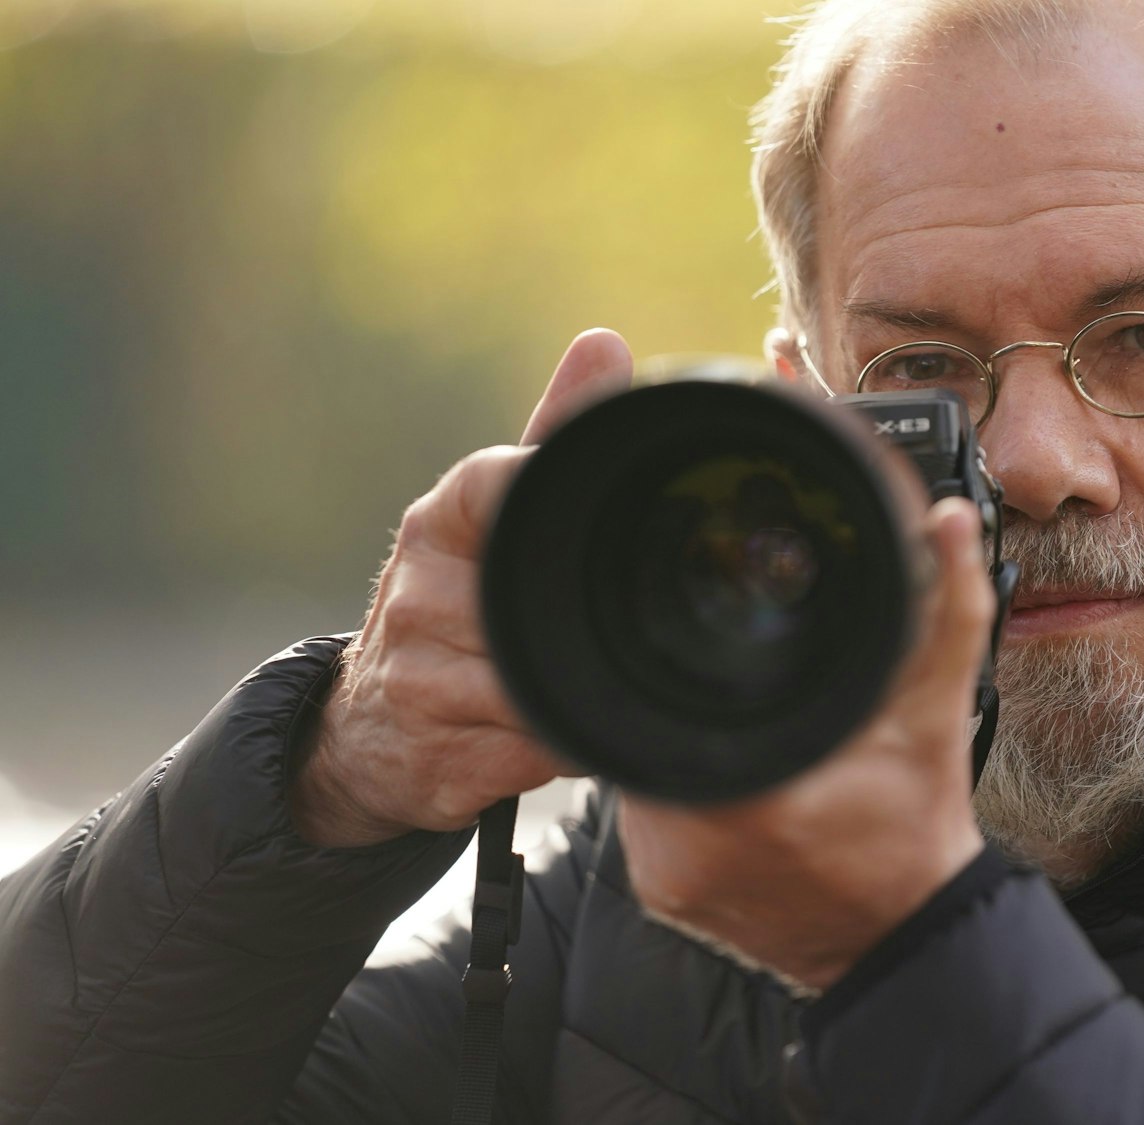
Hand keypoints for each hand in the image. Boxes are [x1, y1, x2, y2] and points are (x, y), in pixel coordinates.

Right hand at [288, 330, 633, 847]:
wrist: (366, 731)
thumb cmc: (453, 603)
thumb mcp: (493, 516)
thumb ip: (552, 433)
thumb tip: (604, 343)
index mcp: (444, 522)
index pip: (498, 483)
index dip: (544, 492)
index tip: (587, 519)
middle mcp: (420, 591)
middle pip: (534, 596)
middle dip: (579, 617)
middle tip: (617, 624)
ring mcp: (421, 674)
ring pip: (544, 679)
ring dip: (583, 686)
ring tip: (585, 680)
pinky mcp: (438, 752)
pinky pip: (539, 746)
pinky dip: (569, 742)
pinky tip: (567, 730)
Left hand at [617, 496, 993, 992]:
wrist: (903, 939)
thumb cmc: (918, 828)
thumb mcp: (938, 713)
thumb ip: (947, 611)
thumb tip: (947, 526)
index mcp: (757, 794)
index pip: (677, 697)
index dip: (692, 665)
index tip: (722, 654)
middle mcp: (694, 841)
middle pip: (649, 726)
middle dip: (685, 700)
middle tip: (732, 690)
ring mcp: (669, 875)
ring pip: (639, 773)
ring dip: (675, 745)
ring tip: (732, 734)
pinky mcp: (663, 894)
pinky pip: (644, 821)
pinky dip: (676, 795)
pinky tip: (726, 784)